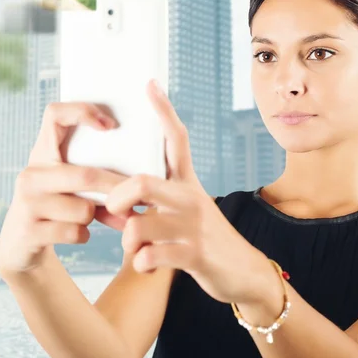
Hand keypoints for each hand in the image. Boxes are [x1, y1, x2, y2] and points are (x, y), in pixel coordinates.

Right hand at [0, 102, 136, 278]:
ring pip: (83, 209)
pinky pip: (75, 232)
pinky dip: (84, 235)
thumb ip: (98, 178)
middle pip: (84, 174)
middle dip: (116, 188)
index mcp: (42, 153)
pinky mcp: (29, 232)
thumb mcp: (71, 187)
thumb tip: (141, 180)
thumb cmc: (58, 208)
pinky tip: (79, 234)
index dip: (82, 111)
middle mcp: (31, 174)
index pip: (54, 114)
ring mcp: (26, 203)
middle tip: (138, 195)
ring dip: (95, 217)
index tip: (110, 126)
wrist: (19, 246)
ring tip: (89, 219)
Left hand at [105, 80, 269, 304]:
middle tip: (113, 209)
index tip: (149, 85)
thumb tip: (112, 198)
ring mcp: (194, 226)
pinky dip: (140, 263)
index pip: (177, 139)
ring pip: (138, 226)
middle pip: (143, 183)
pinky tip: (147, 264)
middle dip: (117, 197)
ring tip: (134, 247)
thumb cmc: (203, 238)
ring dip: (127, 241)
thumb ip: (153, 202)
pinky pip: (149, 257)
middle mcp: (191, 198)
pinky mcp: (196, 255)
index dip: (163, 112)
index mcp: (188, 183)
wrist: (245, 272)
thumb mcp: (185, 211)